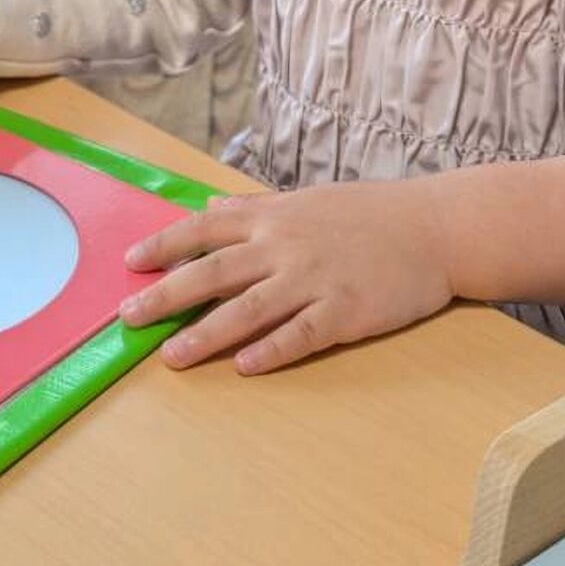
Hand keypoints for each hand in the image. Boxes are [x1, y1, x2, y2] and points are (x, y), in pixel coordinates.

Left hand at [119, 180, 454, 375]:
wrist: (436, 227)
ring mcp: (315, 279)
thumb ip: (255, 207)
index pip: (205, 229)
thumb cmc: (370, 214)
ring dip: (206, 334)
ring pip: (249, 309)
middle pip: (214, 272)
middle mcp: (286, 246)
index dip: (164, 244)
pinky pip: (301, 335)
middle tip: (128, 316)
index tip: (130, 261)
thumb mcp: (307, 198)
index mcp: (274, 217)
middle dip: (166, 294)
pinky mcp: (345, 311)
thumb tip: (209, 209)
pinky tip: (243, 367)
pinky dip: (271, 350)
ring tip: (172, 356)